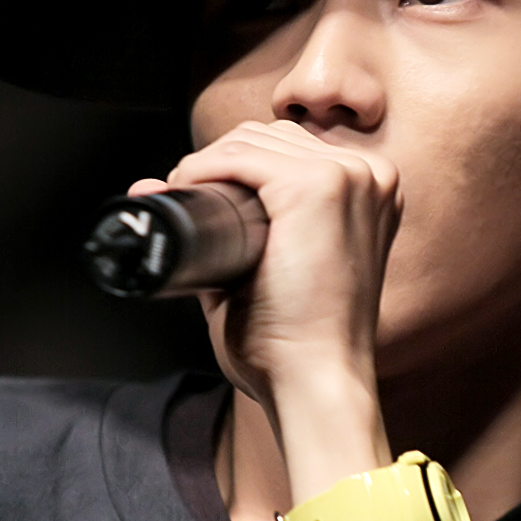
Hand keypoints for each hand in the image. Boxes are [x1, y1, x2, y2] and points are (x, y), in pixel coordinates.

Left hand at [129, 121, 401, 501]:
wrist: (316, 384)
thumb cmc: (297, 346)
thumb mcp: (268, 273)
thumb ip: (219, 230)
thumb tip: (148, 188)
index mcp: (372, 194)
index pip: (291, 150)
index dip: (236, 166)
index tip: (199, 195)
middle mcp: (370, 176)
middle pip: (272, 136)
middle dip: (218, 162)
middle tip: (182, 200)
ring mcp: (347, 177)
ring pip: (252, 140)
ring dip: (208, 164)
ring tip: (184, 200)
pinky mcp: (317, 187)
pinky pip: (240, 155)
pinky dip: (204, 168)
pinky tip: (186, 190)